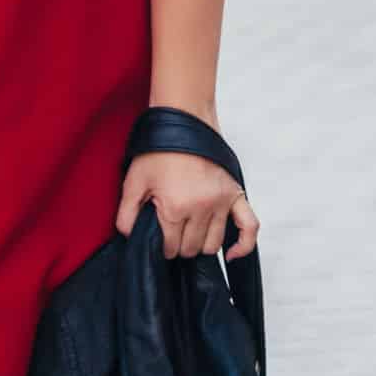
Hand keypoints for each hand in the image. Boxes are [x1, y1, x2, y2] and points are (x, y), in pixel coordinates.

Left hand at [116, 148, 258, 260]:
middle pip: (192, 248)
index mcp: (175, 207)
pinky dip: (243, 245)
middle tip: (172, 232)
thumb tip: (129, 237)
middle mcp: (201, 207)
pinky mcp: (234, 193)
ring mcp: (221, 201)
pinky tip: (231, 255)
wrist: (183, 120)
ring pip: (213, 244)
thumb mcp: (133, 181)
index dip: (162, 246)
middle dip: (180, 245)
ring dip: (201, 243)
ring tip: (191, 233)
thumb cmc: (157, 149)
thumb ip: (126, 214)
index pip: (171, 247)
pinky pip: (249, 227)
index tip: (158, 239)